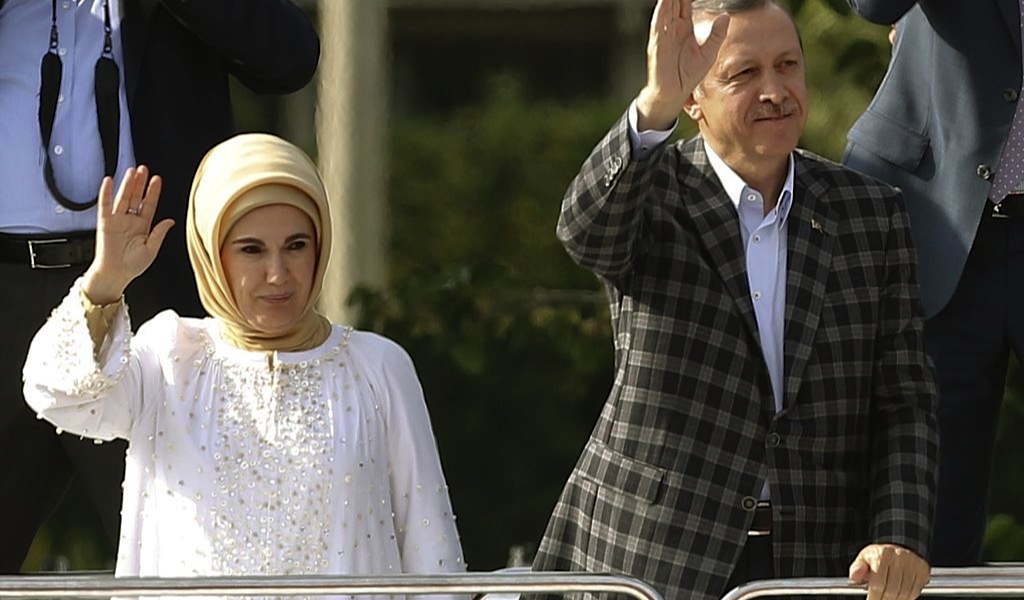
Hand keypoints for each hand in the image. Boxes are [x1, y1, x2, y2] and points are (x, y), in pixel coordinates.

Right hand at [82, 166, 174, 304]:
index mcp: (142, 226)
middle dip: (140, 183)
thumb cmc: (132, 266)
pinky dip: (106, 193)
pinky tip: (109, 182)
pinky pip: (105, 205)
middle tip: (144, 169)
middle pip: (136, 197)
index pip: (149, 204)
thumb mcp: (152, 249)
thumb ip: (160, 233)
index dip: (153, 192)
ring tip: (132, 172)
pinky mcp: (105, 223)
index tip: (157, 179)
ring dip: (127, 185)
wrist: (116, 275)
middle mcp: (130, 220)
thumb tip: (170, 221)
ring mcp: (117, 220)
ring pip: (123, 198)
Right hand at [636, 0, 729, 129]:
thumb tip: (726, 16)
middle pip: (676, 0)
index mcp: (684, 27)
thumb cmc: (687, 75)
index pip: (687, 2)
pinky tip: (665, 1)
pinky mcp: (657, 44)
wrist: (673, 95)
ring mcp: (663, 34)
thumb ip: (717, 35)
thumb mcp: (709, 54)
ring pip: (666, 8)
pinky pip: (658, 25)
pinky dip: (661, 12)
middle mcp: (672, 27)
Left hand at [848, 543, 929, 599]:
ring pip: (905, 592)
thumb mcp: (863, 559)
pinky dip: (908, 597)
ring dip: (896, 599)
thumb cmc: (878, 557)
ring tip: (888, 598)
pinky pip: (916, 590)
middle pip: (892, 590)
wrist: (896, 548)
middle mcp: (899, 557)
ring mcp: (912, 563)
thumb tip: (854, 576)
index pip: (878, 583)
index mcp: (882, 554)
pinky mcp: (922, 569)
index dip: (874, 597)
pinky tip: (899, 595)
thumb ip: (857, 568)